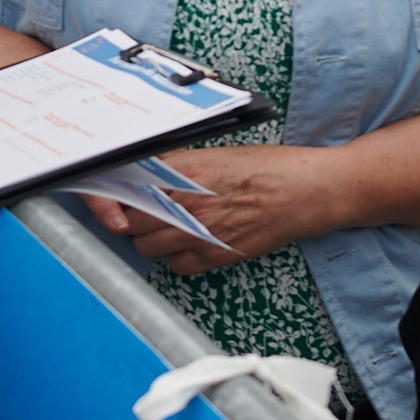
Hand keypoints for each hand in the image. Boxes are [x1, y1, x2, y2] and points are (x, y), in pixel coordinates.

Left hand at [86, 145, 329, 273]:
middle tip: (143, 211)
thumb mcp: (218, 153)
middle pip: (129, 219)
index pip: (126, 186)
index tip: (112, 193)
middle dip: (132, 216)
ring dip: (150, 239)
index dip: (115, 192)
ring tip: (167, 227)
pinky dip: (177, 258)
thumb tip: (146, 168)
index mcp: (184, 170)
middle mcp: (186, 202)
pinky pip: (175, 266)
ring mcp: (199, 232)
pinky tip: (190, 244)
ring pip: (145, 247)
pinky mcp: (215, 257)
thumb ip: (179, 163)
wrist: (307, 192)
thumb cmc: (268, 168)